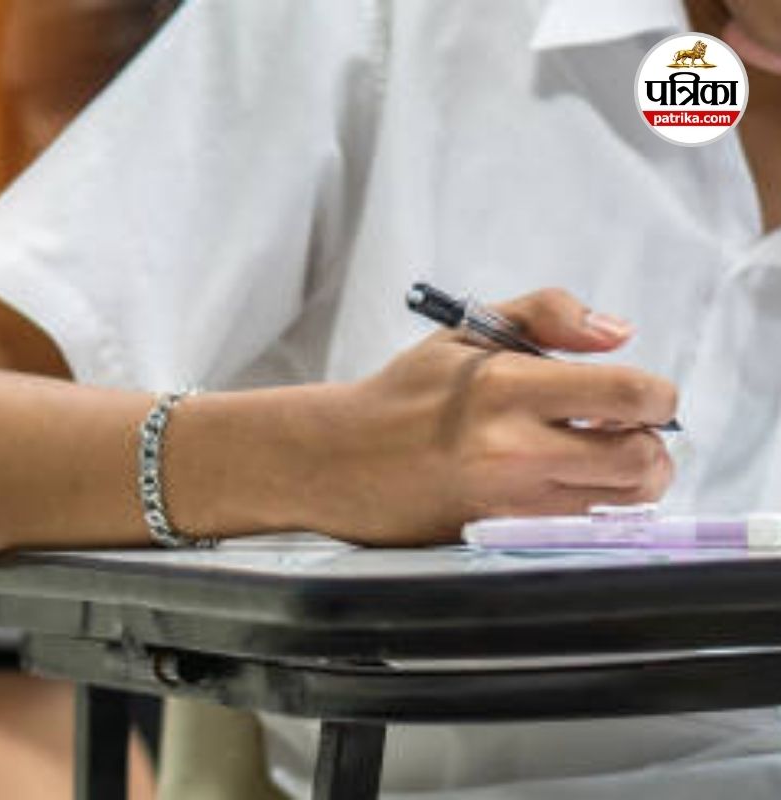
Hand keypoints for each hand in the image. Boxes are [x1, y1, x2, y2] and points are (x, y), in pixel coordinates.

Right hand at [300, 288, 677, 544]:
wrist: (338, 459)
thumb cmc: (404, 394)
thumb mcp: (467, 332)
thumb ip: (548, 314)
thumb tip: (619, 333)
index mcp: (506, 387)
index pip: (632, 395)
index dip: (658, 394)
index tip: (642, 394)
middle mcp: (514, 449)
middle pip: (642, 461)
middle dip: (651, 443)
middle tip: (624, 429)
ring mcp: (509, 500)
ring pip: (623, 504)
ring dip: (630, 479)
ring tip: (598, 456)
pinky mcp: (500, 534)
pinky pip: (582, 528)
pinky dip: (593, 506)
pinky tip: (565, 483)